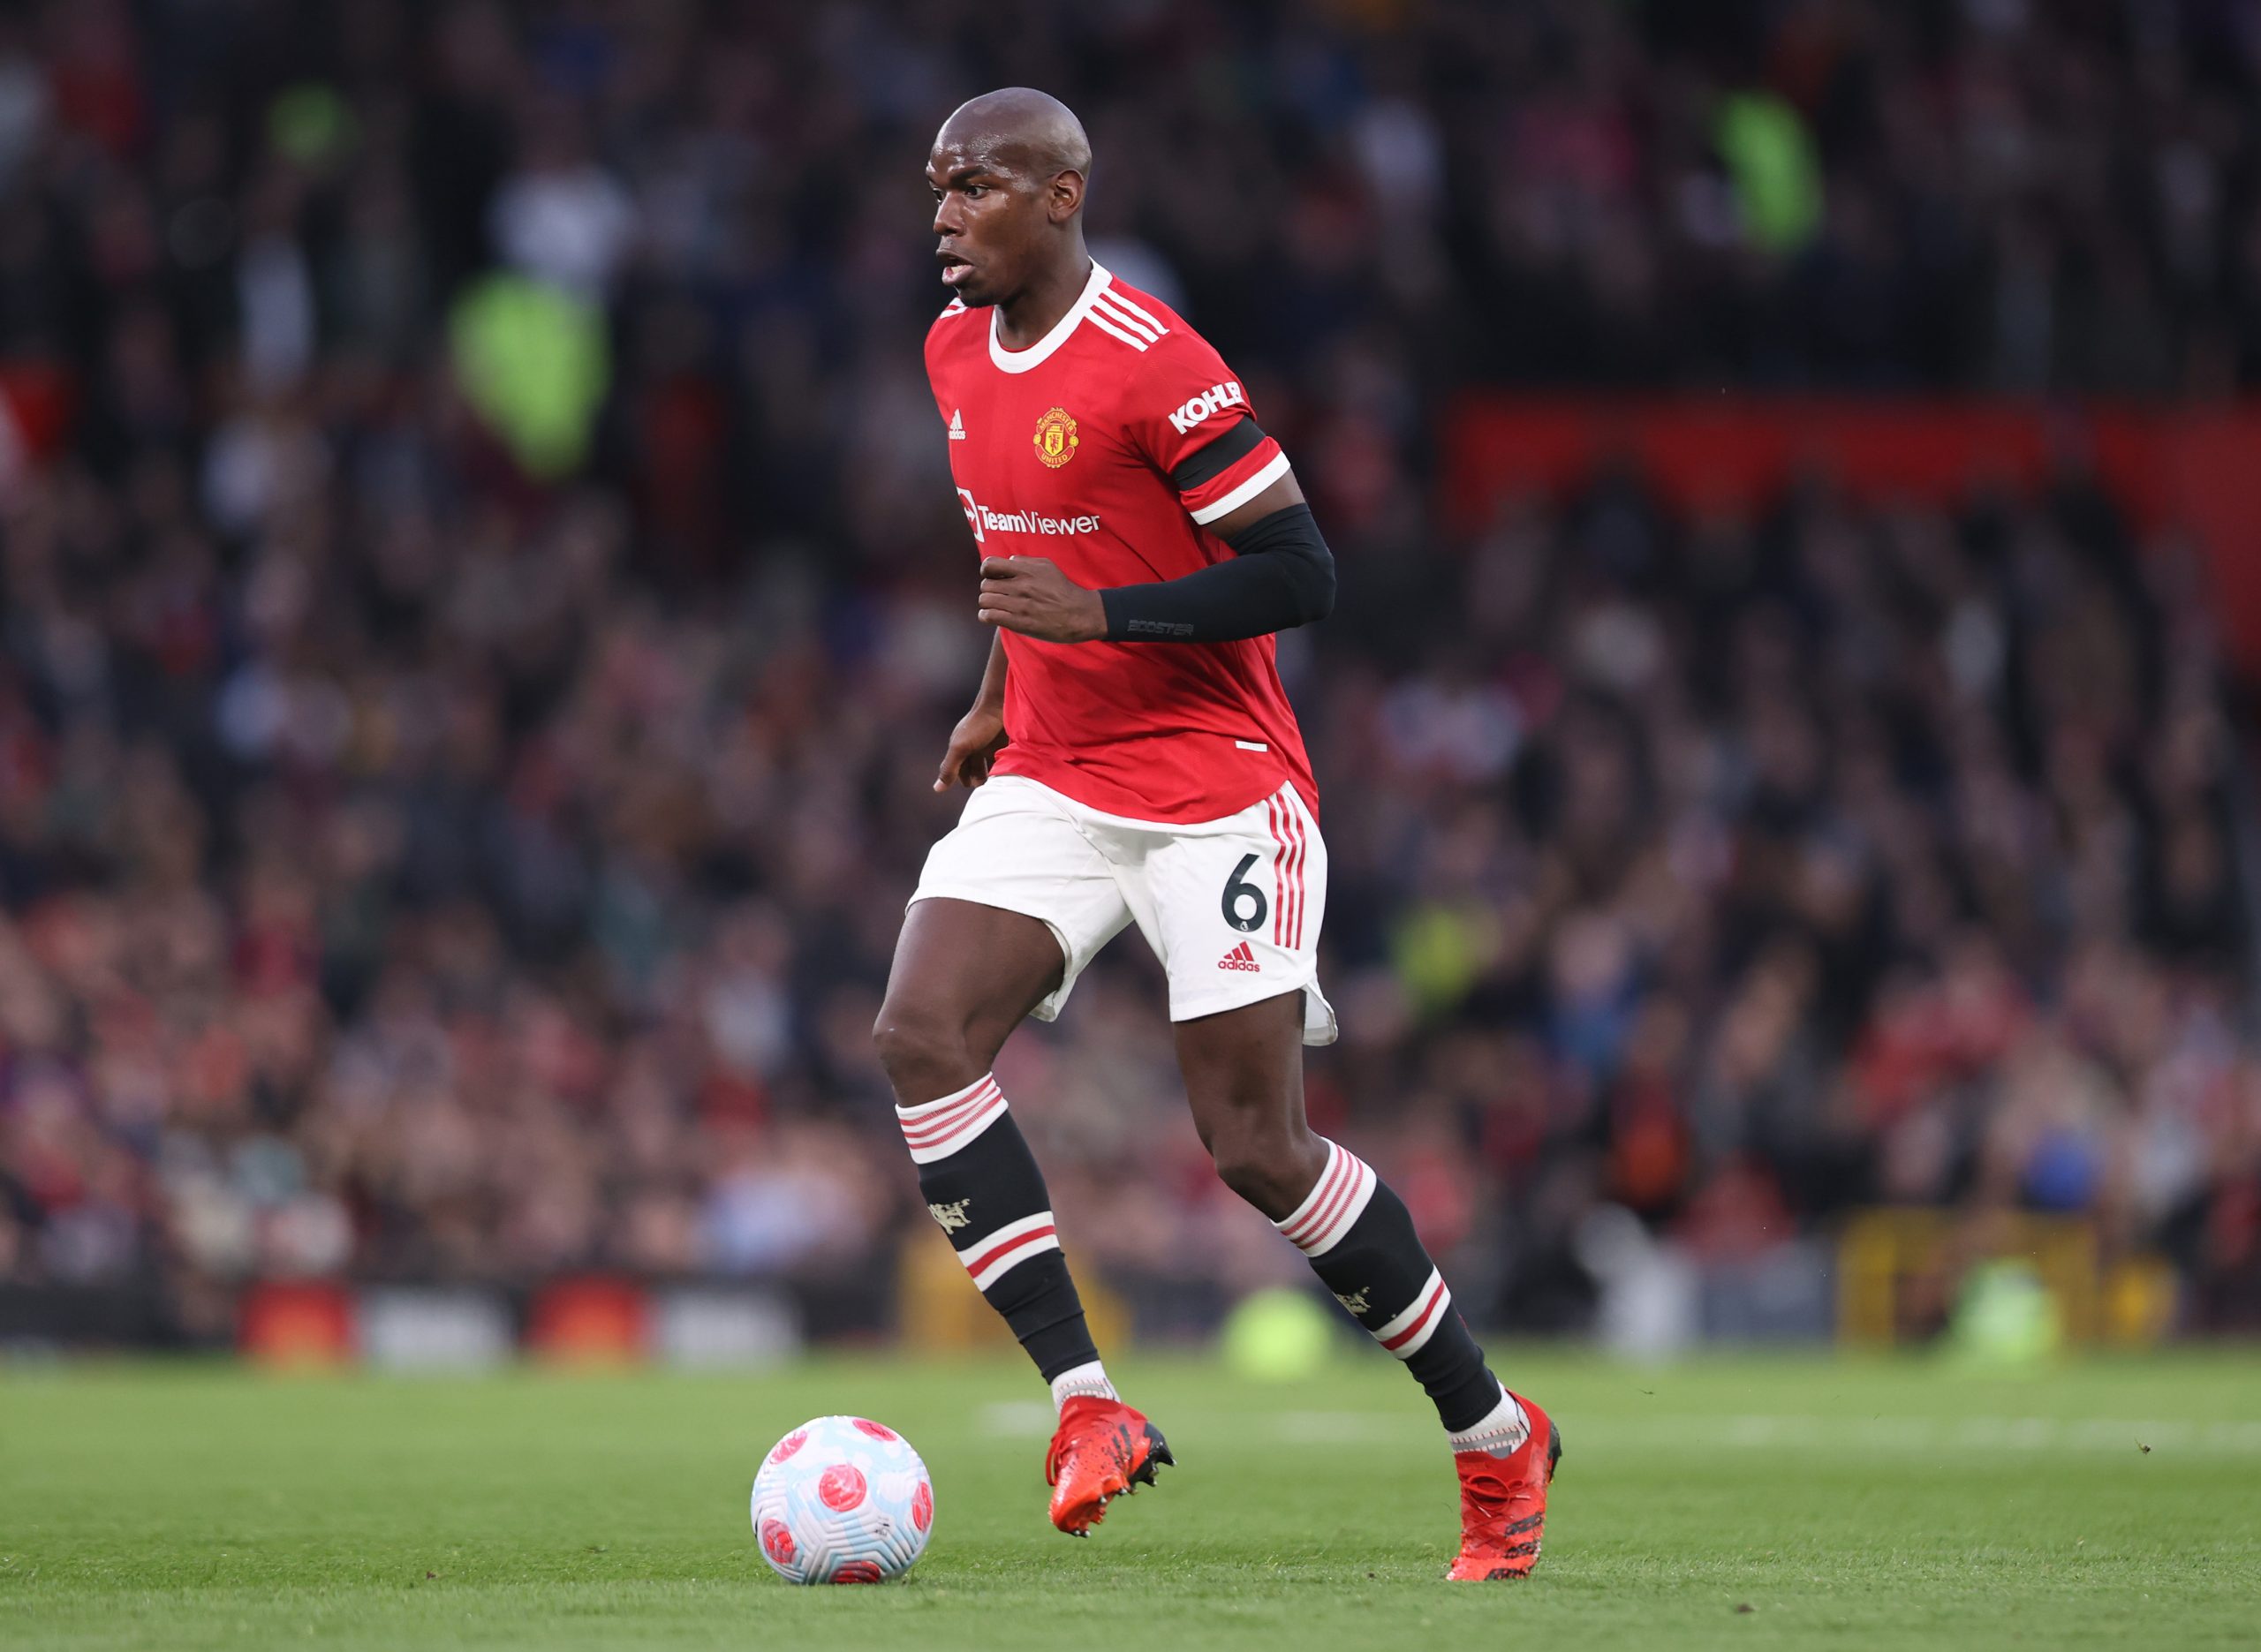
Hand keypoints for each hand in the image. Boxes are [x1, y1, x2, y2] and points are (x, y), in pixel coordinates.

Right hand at [934, 702, 1007, 791]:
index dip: (958, 777)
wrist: (1001, 704)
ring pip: (988, 763)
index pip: (955, 767)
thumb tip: (937, 789)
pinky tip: (1007, 773)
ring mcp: (988, 743)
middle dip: (975, 777)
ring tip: (995, 783)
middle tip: (983, 787)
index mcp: (959, 746)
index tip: (967, 786)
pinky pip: (1001, 757)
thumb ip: (949, 768)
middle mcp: (973, 745)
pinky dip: (1002, 766)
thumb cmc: (979, 726)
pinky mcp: (1003, 741)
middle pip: (972, 766)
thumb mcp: (961, 748)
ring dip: (990, 774)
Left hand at [977, 556, 1106, 643]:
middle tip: (998, 595)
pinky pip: (989, 616)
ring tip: (997, 606)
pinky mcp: (1019, 623)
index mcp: (1026, 571)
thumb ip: (1025, 562)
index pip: (990, 565)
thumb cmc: (1063, 591)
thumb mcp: (1048, 567)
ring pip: (985, 600)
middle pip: (985, 585)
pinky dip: (987, 616)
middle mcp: (1021, 586)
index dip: (987, 571)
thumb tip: (1008, 561)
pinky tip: (995, 616)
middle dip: (989, 590)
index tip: (992, 577)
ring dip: (988, 604)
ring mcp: (1019, 605)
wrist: (1079, 614)